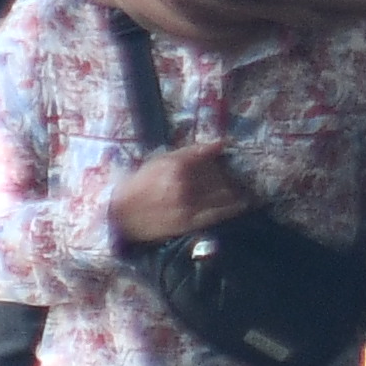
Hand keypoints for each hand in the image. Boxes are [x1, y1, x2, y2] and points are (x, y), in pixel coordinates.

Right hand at [109, 142, 249, 241]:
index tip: (229, 158)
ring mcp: (188, 204)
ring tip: (243, 188)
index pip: (212, 159)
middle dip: (228, 175)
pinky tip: (244, 204)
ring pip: (223, 193)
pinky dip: (234, 207)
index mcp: (178, 166)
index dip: (222, 159)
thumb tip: (221, 143)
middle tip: (235, 176)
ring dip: (235, 189)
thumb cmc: (141, 183)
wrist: (121, 214)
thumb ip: (192, 151)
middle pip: (220, 176)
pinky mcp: (189, 222)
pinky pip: (218, 214)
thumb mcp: (162, 160)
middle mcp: (186, 184)